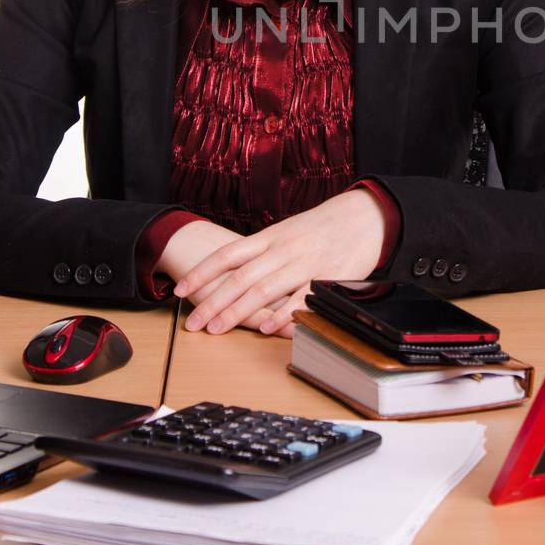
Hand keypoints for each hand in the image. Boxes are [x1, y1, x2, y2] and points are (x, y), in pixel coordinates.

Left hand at [173, 188, 388, 336]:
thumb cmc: (325, 227)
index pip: (228, 255)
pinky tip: (266, 328)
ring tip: (217, 328)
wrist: (365, 216)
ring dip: (237, 312)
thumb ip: (265, 249)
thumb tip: (234, 267)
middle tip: (193, 322)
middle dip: (212, 301)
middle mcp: (283, 249)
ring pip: (264, 290)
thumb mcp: (289, 230)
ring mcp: (304, 263)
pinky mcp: (326, 277)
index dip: (201, 272)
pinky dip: (281, 315)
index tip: (179, 290)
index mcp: (271, 237)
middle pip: (240, 277)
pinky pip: (300, 299)